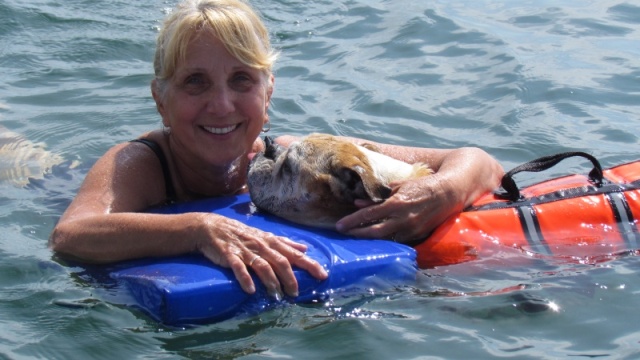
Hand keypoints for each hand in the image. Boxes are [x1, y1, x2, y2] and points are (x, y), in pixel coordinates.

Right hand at [195, 214, 327, 297]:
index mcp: (271, 242)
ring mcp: (245, 250)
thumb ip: (285, 243)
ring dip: (271, 282)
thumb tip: (304, 248)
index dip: (309, 264)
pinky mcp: (230, 255)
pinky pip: (239, 267)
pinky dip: (245, 279)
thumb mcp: (265, 236)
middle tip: (295, 294)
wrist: (212, 227)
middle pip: (280, 261)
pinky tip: (251, 290)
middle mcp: (261, 246)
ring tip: (277, 296)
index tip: (322, 275)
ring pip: (262, 266)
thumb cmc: (242, 234)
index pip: (294, 254)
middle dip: (290, 278)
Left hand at [335, 175, 462, 242]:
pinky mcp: (418, 235)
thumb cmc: (422, 185)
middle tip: (343, 234)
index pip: (369, 215)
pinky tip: (376, 239)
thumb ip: (379, 196)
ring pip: (385, 239)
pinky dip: (386, 240)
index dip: (352, 221)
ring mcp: (411, 229)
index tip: (339, 225)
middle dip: (357, 233)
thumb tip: (359, 203)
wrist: (449, 193)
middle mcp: (403, 219)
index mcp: (397, 203)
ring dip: (369, 239)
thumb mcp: (400, 186)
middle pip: (374, 232)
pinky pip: (398, 240)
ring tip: (356, 237)